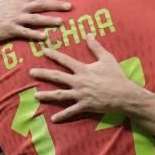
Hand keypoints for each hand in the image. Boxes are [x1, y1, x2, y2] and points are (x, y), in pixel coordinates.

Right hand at [0, 0, 71, 42]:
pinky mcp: (11, 29)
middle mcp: (20, 7)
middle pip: (41, 4)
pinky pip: (25, 32)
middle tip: (70, 6)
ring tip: (61, 22)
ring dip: (48, 20)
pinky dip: (34, 34)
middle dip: (56, 4)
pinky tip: (44, 37)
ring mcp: (16, 18)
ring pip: (35, 18)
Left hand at [30, 35, 144, 122]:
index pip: (65, 60)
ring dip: (46, 95)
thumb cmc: (116, 76)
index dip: (54, 55)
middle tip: (31, 72)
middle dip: (43, 73)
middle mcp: (78, 81)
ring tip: (35, 96)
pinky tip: (53, 119)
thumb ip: (96, 47)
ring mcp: (80, 94)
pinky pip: (71, 111)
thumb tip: (89, 34)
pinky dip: (62, 115)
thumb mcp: (107, 58)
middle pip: (57, 76)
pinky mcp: (84, 105)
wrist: (124, 94)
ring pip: (59, 94)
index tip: (44, 51)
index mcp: (83, 70)